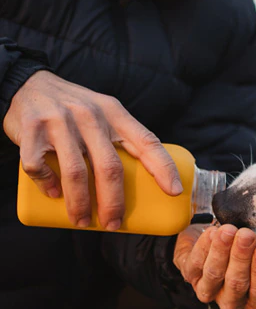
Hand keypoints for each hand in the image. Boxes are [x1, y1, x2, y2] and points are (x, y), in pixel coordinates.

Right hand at [3, 70, 181, 229]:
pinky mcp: (32, 128)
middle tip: (113, 224)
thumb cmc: (77, 109)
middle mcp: (90, 115)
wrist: (29, 84)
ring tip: (83, 222)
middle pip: (110, 167)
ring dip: (80, 204)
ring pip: (76, 172)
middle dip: (114, 202)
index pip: (147, 141)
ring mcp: (60, 121)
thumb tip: (147, 181)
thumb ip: (123, 138)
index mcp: (115, 113)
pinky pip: (39, 165)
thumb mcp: (105, 113)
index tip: (174, 191)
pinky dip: (47, 184)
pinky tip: (54, 195)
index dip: (164, 168)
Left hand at [174, 224, 255, 308]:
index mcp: (255, 300)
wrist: (226, 233)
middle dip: (241, 258)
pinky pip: (196, 261)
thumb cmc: (253, 249)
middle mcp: (231, 300)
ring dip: (222, 250)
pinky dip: (205, 245)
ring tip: (229, 230)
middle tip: (247, 235)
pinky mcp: (190, 274)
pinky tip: (213, 231)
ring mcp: (208, 289)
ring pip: (214, 273)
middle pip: (236, 284)